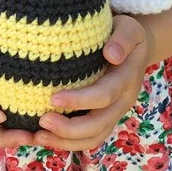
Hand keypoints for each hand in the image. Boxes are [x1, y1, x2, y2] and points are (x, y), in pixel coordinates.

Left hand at [33, 15, 153, 150]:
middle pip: (98, 125)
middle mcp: (122, 101)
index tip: (53, 99)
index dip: (80, 100)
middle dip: (69, 128)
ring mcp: (113, 113)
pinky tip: (43, 136)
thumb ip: (123, 39)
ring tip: (37, 135)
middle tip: (41, 121)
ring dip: (65, 141)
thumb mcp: (129, 29)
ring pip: (93, 137)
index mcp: (127, 79)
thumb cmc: (125, 35)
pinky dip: (66, 142)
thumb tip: (112, 54)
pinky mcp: (103, 118)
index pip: (104, 95)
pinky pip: (87, 138)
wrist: (134, 49)